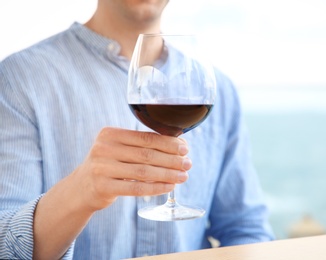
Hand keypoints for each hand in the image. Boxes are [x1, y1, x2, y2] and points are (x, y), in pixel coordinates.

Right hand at [71, 127, 190, 210]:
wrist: (81, 188)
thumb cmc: (109, 165)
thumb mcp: (118, 149)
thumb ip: (141, 145)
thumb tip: (179, 146)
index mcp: (110, 133)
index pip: (146, 137)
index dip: (168, 143)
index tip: (185, 148)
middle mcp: (103, 148)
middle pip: (146, 154)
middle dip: (172, 159)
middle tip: (188, 163)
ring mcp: (101, 168)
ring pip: (143, 172)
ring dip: (167, 174)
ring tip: (183, 176)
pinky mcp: (103, 187)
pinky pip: (136, 188)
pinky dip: (156, 188)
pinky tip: (169, 187)